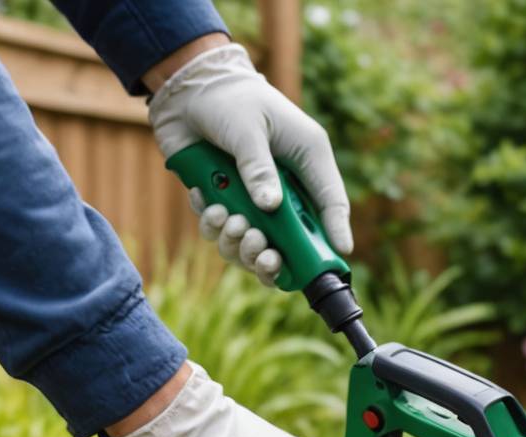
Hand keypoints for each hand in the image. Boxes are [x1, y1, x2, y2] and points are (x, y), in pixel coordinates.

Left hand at [148, 42, 351, 286]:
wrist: (187, 89)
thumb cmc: (228, 97)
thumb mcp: (247, 129)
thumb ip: (258, 168)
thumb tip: (270, 207)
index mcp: (306, 158)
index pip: (330, 202)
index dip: (336, 232)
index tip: (338, 257)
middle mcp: (287, 184)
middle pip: (294, 238)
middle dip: (274, 253)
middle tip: (261, 250)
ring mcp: (257, 197)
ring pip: (256, 244)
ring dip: (238, 242)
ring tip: (225, 218)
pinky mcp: (230, 203)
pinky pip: (224, 233)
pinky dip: (213, 225)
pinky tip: (205, 198)